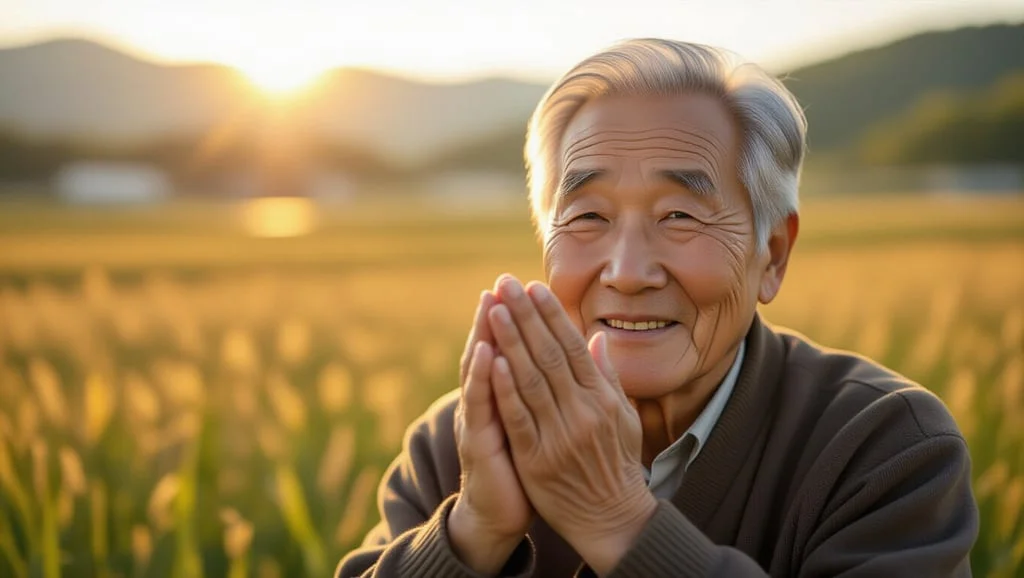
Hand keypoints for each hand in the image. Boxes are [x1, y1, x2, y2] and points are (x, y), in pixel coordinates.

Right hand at [450, 290, 534, 574]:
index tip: (525, 287)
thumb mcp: (535, 424)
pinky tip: (488, 356)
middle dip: (496, 316)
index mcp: (504, 396)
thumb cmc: (521, 468)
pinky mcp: (477, 442)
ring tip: (491, 307)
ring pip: (479, 372)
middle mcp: (486, 402)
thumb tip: (566, 354)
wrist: (497, 514)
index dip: (517, 320)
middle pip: (489, 350)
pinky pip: (481, 407)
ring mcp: (477, 420)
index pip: (509, 349)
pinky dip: (483, 380)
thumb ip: (545, 388)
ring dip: (484, 337)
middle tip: (501, 283)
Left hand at [487, 276, 657, 575]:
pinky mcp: (538, 459)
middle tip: (506, 283)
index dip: (551, 314)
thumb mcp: (623, 416)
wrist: (612, 518)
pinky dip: (506, 388)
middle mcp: (583, 411)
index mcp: (602, 397)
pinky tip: (493, 361)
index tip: (533, 287)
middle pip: (548, 353)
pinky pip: (519, 417)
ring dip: (511, 341)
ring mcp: (560, 434)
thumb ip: (608, 376)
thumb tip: (597, 337)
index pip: (572, 345)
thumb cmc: (617, 463)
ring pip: (531, 379)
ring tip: (494, 309)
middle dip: (525, 315)